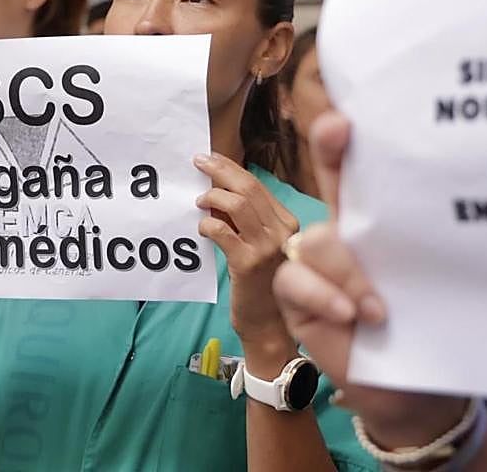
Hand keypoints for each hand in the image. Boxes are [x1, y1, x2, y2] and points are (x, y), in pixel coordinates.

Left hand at [194, 152, 299, 372]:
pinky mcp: (249, 264)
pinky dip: (207, 224)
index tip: (211, 158)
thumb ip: (247, 221)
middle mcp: (283, 231)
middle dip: (219, 170)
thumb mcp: (263, 247)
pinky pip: (222, 231)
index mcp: (288, 223)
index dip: (232, 169)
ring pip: (236, 205)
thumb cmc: (264, 286)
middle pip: (248, 188)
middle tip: (197, 161)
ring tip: (200, 203)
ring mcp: (268, 247)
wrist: (270, 328)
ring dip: (211, 197)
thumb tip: (218, 191)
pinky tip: (202, 228)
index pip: (258, 185)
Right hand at [273, 112, 466, 446]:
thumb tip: (435, 202)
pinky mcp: (295, 294)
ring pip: (318, 242)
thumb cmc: (425, 329)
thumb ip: (413, 246)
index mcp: (379, 223)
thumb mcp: (428, 282)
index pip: (358, 171)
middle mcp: (345, 235)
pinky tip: (352, 316)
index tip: (347, 112)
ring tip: (378, 310)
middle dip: (333, 159)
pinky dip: (323, 294)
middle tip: (338, 133)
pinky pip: (295, 278)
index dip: (347, 138)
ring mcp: (316, 263)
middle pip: (331, 190)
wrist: (407, 388)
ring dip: (348, 273)